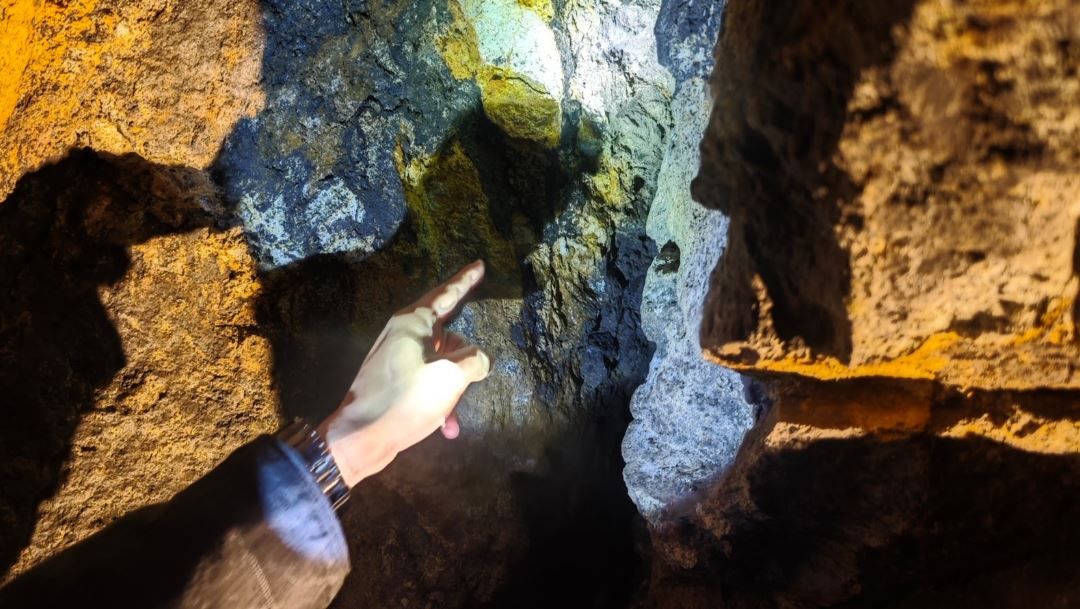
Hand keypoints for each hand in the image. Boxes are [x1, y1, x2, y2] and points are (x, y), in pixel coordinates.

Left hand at [318, 261, 490, 486]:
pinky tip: (447, 427)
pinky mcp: (396, 380)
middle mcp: (403, 334)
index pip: (447, 293)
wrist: (359, 438)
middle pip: (450, 336)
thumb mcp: (451, 377)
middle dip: (464, 361)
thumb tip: (478, 360)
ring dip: (453, 389)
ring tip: (452, 415)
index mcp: (413, 322)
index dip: (466, 280)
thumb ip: (475, 360)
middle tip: (467, 382)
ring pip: (442, 363)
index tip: (479, 265)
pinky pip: (429, 382)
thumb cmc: (404, 401)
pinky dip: (441, 400)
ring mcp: (398, 357)